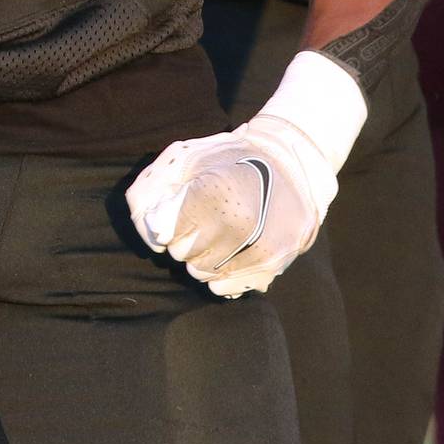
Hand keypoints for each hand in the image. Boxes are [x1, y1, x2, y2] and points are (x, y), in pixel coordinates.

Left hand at [126, 113, 338, 297]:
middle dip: (182, 238)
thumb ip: (154, 189)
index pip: (164, 232)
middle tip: (199, 219)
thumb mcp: (185, 157)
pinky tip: (228, 250)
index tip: (178, 209)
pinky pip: (223, 286)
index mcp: (212, 191)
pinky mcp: (272, 264)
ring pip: (201, 273)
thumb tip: (152, 230)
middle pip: (181, 254)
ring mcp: (257, 246)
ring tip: (215, 232)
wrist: (291, 164)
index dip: (167, 219)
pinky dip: (218, 273)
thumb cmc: (228, 159)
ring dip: (199, 256)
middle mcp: (237, 223)